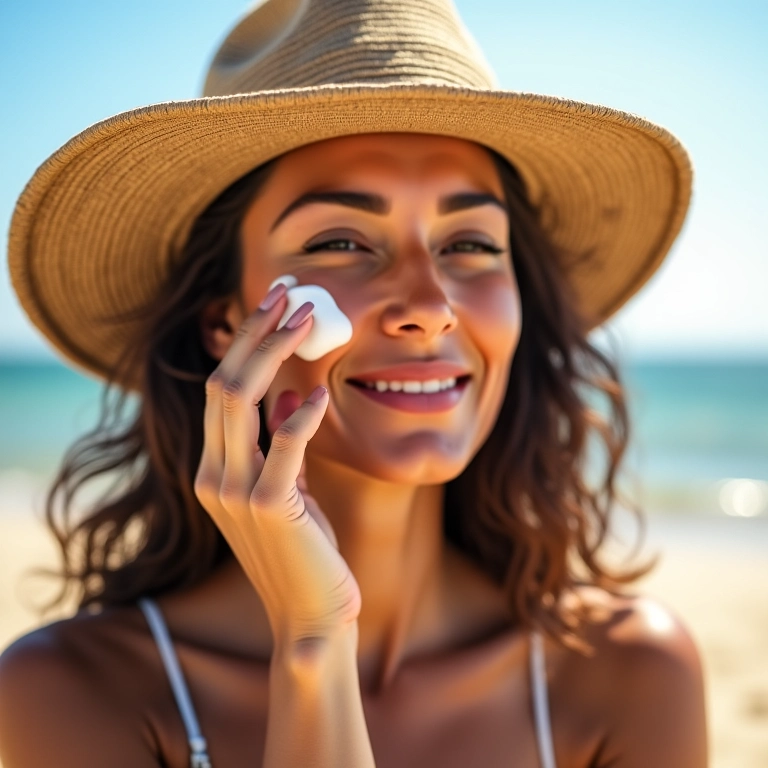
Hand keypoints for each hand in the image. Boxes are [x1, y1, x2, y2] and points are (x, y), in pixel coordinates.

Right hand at [194, 285, 360, 646]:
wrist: (311, 613)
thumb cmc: (303, 550)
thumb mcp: (288, 488)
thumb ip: (280, 444)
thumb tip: (289, 394)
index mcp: (214, 468)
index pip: (222, 389)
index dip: (247, 342)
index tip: (275, 305)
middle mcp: (212, 474)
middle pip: (223, 382)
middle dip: (257, 331)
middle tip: (291, 292)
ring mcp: (233, 491)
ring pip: (239, 399)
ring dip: (274, 351)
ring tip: (309, 316)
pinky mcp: (269, 506)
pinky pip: (283, 444)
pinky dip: (302, 414)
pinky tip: (322, 392)